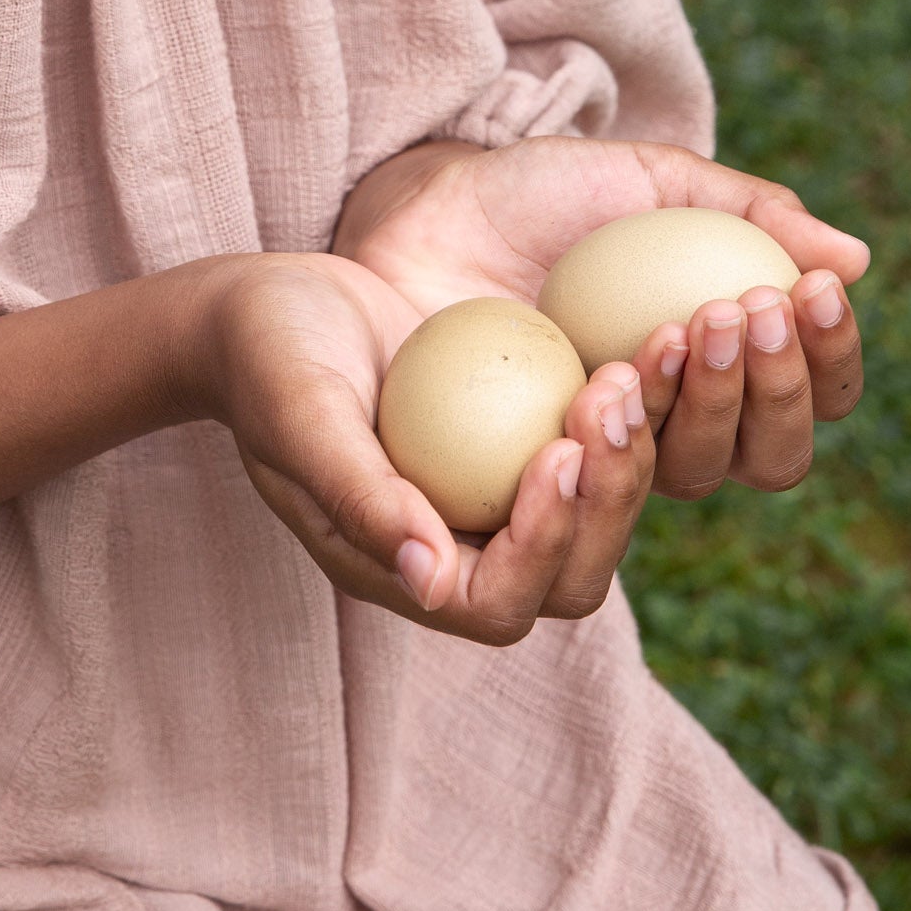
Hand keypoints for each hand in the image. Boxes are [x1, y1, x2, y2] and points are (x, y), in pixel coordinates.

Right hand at [201, 251, 656, 643]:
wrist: (269, 306)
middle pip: (571, 576)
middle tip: (610, 400)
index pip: (499, 604)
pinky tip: (642, 343)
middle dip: (606, 500)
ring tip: (627, 369)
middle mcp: (462, 549)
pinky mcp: (522, 440)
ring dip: (627, 454)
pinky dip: (626, 409)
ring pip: (597, 515)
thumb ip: (359, 496)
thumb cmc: (268, 358)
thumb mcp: (302, 415)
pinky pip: (594, 446)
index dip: (541, 545)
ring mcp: (497, 497)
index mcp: (404, 567)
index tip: (554, 452)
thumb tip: (431, 583)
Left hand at [335, 134, 867, 501]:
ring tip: (656, 343)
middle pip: (765, 459)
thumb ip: (746, 211)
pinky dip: (601, 464)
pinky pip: (581, 510)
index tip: (804, 292)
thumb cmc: (538, 199)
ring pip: (687, 486)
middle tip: (729, 312)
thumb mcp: (643, 181)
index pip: (808, 397)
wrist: (421, 213)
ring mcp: (602, 466)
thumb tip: (855, 261)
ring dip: (693, 415)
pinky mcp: (524, 495)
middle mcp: (674, 432)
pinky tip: (589, 401)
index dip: (824, 360)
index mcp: (717, 369)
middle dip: (764, 390)